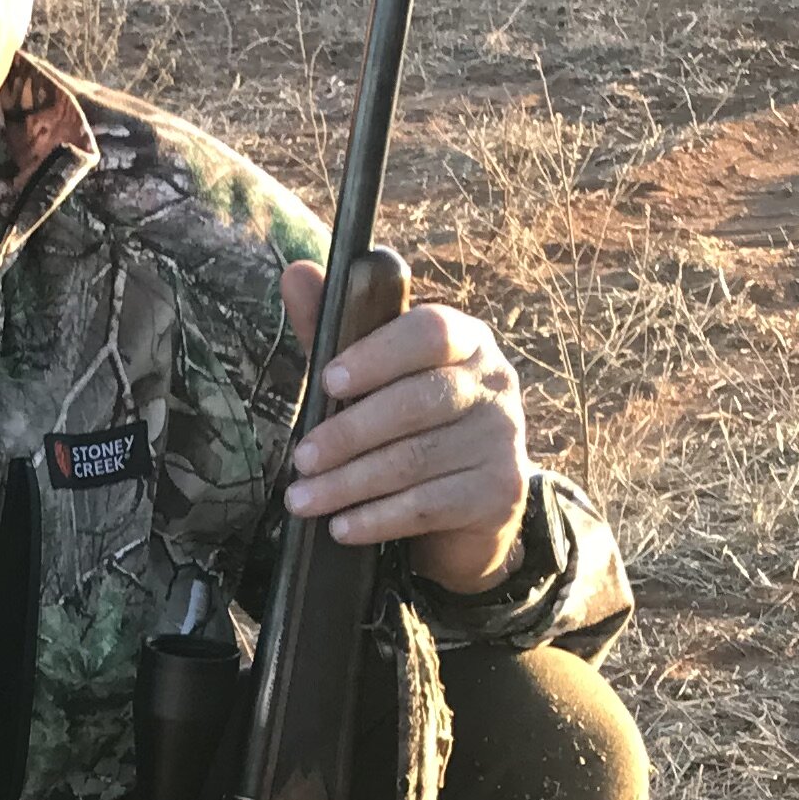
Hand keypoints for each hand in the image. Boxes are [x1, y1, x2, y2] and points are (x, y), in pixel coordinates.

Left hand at [278, 256, 530, 594]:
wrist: (470, 505)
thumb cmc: (411, 426)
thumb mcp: (372, 376)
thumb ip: (335, 330)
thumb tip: (295, 272)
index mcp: (467, 341)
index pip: (431, 331)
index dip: (378, 354)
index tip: (328, 380)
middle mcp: (495, 383)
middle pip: (418, 401)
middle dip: (349, 433)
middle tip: (300, 459)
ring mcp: (503, 439)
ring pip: (415, 459)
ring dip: (349, 483)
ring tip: (302, 500)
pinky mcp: (499, 492)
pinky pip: (427, 506)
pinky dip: (377, 518)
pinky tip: (341, 527)